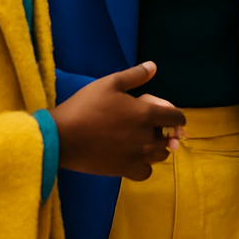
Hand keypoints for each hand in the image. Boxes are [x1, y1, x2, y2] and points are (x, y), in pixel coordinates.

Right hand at [52, 61, 185, 180]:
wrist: (62, 137)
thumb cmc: (86, 106)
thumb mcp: (110, 83)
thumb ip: (135, 75)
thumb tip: (154, 66)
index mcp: (147, 114)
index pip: (176, 117)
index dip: (174, 115)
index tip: (166, 114)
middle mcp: (146, 137)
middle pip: (168, 138)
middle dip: (163, 131)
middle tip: (147, 125)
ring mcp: (136, 156)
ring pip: (160, 156)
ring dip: (155, 148)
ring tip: (141, 140)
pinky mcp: (124, 170)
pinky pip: (145, 172)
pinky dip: (144, 166)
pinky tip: (133, 157)